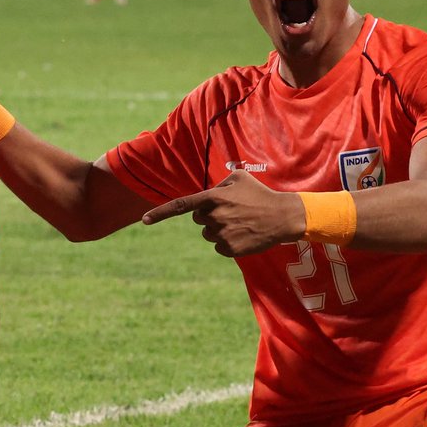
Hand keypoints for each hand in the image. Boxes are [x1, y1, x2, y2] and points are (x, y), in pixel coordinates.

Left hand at [142, 169, 304, 256]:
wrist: (282, 216)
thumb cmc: (260, 194)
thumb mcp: (240, 178)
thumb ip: (219, 182)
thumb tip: (209, 191)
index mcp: (213, 198)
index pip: (181, 206)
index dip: (160, 213)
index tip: (144, 221)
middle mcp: (213, 216)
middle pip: (198, 220)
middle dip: (209, 216)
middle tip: (231, 212)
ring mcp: (221, 234)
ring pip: (208, 234)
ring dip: (219, 229)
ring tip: (241, 223)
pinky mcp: (229, 249)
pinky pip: (219, 247)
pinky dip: (228, 243)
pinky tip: (243, 235)